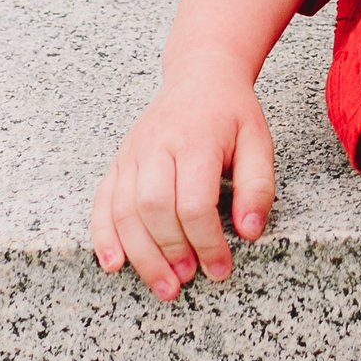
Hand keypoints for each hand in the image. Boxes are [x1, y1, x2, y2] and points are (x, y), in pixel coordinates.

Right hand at [90, 56, 275, 302]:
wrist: (200, 75)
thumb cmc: (231, 113)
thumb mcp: (259, 142)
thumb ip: (257, 187)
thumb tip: (249, 232)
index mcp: (196, 140)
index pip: (194, 202)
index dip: (207, 242)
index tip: (221, 268)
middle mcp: (157, 145)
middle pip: (153, 209)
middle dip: (170, 252)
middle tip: (189, 279)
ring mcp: (132, 153)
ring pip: (124, 210)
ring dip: (140, 255)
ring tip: (163, 285)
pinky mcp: (119, 161)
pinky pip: (102, 201)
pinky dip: (103, 236)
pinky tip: (114, 264)